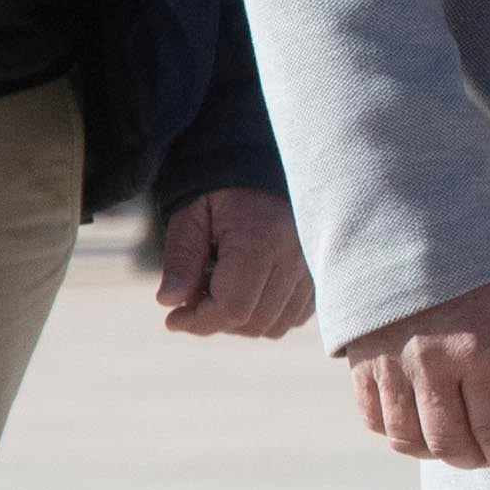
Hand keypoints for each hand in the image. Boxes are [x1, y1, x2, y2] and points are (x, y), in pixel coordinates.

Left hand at [156, 187, 314, 341]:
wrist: (263, 164)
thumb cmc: (221, 190)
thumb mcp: (191, 217)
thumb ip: (181, 259)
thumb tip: (169, 302)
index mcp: (261, 240)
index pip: (233, 307)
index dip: (199, 322)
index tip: (173, 318)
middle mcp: (295, 257)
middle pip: (254, 322)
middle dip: (216, 321)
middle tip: (193, 298)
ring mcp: (313, 268)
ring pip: (276, 325)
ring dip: (242, 321)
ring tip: (220, 291)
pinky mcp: (320, 275)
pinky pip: (295, 316)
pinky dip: (267, 315)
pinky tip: (247, 293)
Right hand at [342, 272, 489, 474]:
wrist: (404, 227)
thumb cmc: (469, 269)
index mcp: (477, 345)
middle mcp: (430, 361)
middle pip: (448, 442)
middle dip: (473, 459)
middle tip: (485, 455)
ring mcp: (389, 364)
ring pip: (408, 440)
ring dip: (434, 451)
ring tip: (452, 439)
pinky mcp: (360, 363)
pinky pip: (375, 420)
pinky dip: (397, 431)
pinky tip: (417, 421)